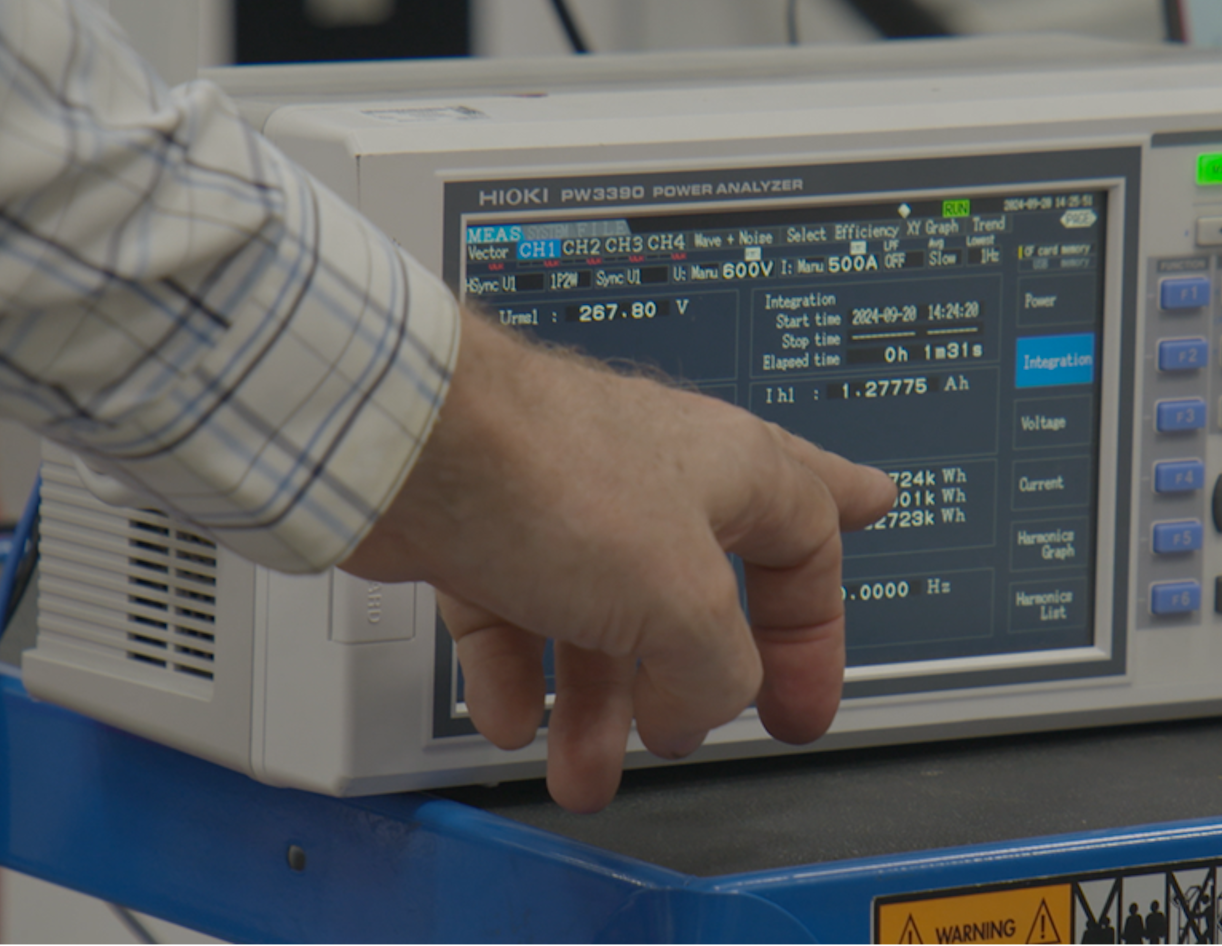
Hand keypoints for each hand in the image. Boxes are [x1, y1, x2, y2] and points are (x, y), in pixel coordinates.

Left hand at [340, 313, 897, 811]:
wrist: (408, 448)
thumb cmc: (550, 478)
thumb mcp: (682, 603)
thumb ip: (720, 667)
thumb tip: (708, 701)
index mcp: (730, 468)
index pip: (806, 544)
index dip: (813, 635)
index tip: (805, 699)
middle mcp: (649, 477)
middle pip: (694, 589)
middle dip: (691, 678)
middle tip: (697, 725)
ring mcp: (561, 501)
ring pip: (596, 619)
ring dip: (595, 707)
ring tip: (583, 773)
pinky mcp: (481, 525)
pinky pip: (511, 614)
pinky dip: (514, 675)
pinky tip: (509, 721)